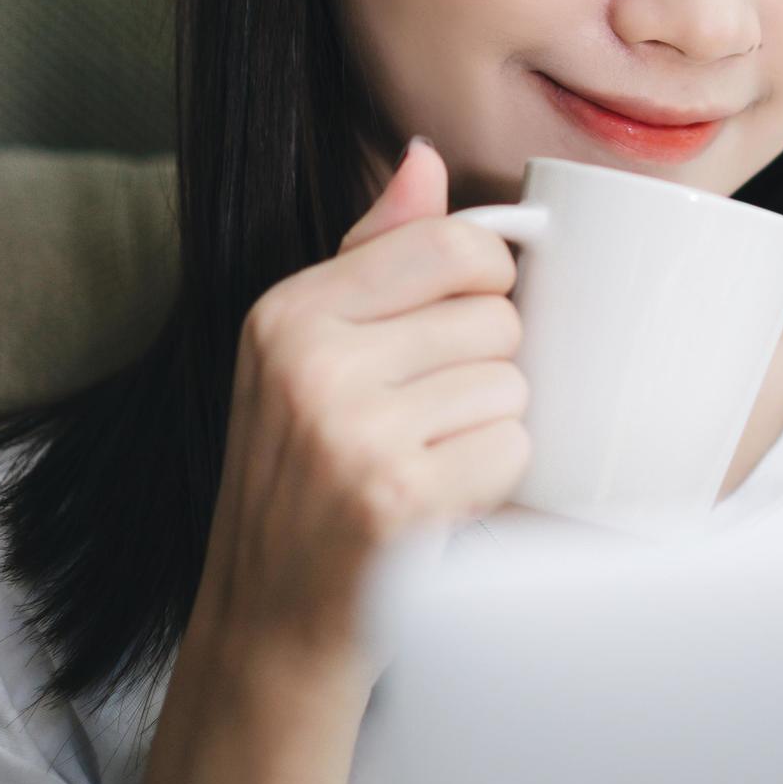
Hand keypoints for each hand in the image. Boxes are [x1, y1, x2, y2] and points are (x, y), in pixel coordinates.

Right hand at [189, 136, 534, 684]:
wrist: (269, 623)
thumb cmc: (306, 480)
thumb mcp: (307, 356)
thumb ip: (374, 255)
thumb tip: (424, 160)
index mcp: (287, 311)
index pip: (453, 244)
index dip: (486, 285)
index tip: (457, 327)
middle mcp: (308, 361)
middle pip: (498, 316)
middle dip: (486, 370)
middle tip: (427, 421)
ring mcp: (350, 430)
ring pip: (512, 384)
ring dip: (490, 429)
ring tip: (427, 462)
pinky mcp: (396, 496)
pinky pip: (513, 450)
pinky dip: (492, 483)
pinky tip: (438, 503)